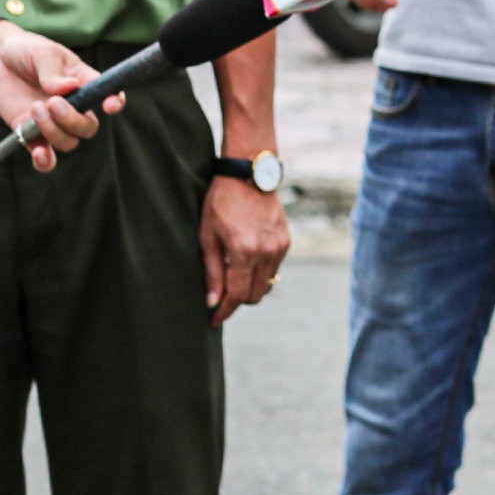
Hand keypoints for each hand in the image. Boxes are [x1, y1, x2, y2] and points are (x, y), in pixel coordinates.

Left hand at [0, 22, 114, 171]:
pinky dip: (45, 161)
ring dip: (53, 131)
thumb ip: (54, 72)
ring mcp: (52, 122)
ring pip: (68, 142)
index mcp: (84, 83)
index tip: (109, 106)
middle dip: (73, 120)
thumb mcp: (43, 53)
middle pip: (87, 127)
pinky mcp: (30, 133)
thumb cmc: (27, 51)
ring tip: (35, 108)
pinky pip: (45, 157)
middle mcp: (73, 106)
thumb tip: (69, 87)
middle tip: (52, 102)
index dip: (114, 102)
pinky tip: (39, 153)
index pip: (108, 95)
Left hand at [201, 176, 290, 324]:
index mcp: (244, 251)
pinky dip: (260, 272)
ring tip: (233, 278)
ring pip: (267, 284)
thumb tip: (212, 301)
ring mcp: (279, 246)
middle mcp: (266, 252)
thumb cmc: (221, 203)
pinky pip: (274, 268)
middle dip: (238, 301)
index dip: (224, 311)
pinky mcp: (285, 240)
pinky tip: (246, 261)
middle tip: (221, 297)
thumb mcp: (208, 236)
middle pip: (255, 295)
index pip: (237, 295)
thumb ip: (212, 271)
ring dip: (250, 287)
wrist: (248, 175)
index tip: (214, 319)